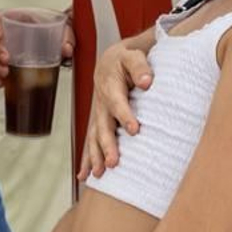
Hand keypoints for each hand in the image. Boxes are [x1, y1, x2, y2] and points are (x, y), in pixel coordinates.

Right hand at [0, 11, 73, 87]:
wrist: (65, 41)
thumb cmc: (60, 29)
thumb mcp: (66, 28)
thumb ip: (68, 36)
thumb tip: (66, 49)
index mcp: (21, 19)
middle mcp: (13, 33)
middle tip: (5, 59)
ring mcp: (12, 49)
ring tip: (5, 72)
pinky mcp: (15, 63)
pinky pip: (1, 69)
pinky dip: (0, 77)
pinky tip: (3, 83)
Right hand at [78, 40, 152, 180]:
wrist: (110, 60)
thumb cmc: (125, 58)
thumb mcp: (134, 55)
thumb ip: (140, 66)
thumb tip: (147, 82)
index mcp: (110, 85)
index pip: (117, 102)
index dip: (124, 115)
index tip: (133, 130)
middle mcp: (101, 103)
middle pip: (102, 126)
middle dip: (107, 145)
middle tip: (112, 162)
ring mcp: (98, 114)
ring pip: (94, 136)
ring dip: (95, 155)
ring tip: (99, 173)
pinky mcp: (97, 122)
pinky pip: (91, 142)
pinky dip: (87, 159)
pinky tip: (85, 177)